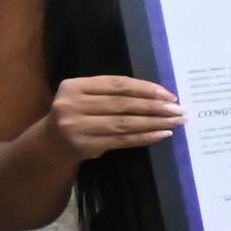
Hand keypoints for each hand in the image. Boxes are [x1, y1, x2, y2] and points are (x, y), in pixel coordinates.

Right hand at [47, 74, 181, 158]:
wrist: (51, 143)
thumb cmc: (77, 115)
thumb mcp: (85, 97)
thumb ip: (112, 93)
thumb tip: (159, 95)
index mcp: (73, 86)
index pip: (117, 84)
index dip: (145, 88)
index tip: (169, 94)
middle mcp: (72, 105)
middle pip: (122, 104)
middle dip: (154, 106)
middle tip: (179, 109)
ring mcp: (77, 127)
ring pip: (124, 123)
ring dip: (154, 122)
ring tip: (176, 122)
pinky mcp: (85, 146)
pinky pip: (122, 140)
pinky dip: (145, 137)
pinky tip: (162, 134)